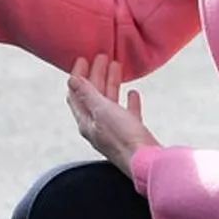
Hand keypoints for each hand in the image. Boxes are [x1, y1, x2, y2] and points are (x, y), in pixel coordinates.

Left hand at [66, 54, 160, 177]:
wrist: (147, 162)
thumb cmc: (124, 137)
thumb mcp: (103, 111)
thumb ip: (88, 94)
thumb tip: (71, 79)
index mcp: (86, 123)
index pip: (76, 95)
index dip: (78, 76)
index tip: (83, 58)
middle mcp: (98, 127)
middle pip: (93, 96)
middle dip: (96, 75)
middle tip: (101, 56)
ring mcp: (115, 131)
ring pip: (110, 102)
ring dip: (111, 83)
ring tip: (116, 65)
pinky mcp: (132, 134)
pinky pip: (128, 114)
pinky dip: (128, 101)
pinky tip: (133, 93)